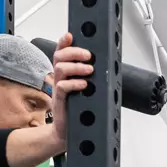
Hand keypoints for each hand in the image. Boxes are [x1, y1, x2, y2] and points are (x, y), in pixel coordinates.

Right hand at [47, 35, 94, 150]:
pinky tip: (84, 85)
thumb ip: (89, 77)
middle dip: (74, 52)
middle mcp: (60, 78)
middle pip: (60, 56)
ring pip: (60, 69)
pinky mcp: (60, 100)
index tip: (71, 35)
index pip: (61, 52)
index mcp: (65, 74)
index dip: (64, 42)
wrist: (66, 131)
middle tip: (88, 55)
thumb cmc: (76, 109)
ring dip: (77, 66)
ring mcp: (59, 88)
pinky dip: (74, 84)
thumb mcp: (84, 89)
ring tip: (89, 70)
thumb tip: (107, 65)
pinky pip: (63, 87)